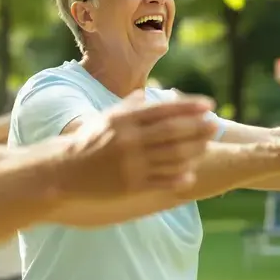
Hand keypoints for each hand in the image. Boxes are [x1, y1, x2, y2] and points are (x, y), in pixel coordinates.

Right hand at [57, 92, 219, 198]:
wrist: (64, 171)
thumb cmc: (86, 142)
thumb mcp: (104, 119)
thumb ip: (126, 108)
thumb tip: (143, 94)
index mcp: (124, 120)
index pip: (163, 110)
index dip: (189, 107)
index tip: (209, 105)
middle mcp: (129, 140)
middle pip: (172, 132)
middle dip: (197, 128)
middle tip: (215, 125)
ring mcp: (131, 164)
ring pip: (170, 156)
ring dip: (193, 151)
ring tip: (208, 147)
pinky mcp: (130, 185)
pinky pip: (160, 180)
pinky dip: (177, 176)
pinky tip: (190, 173)